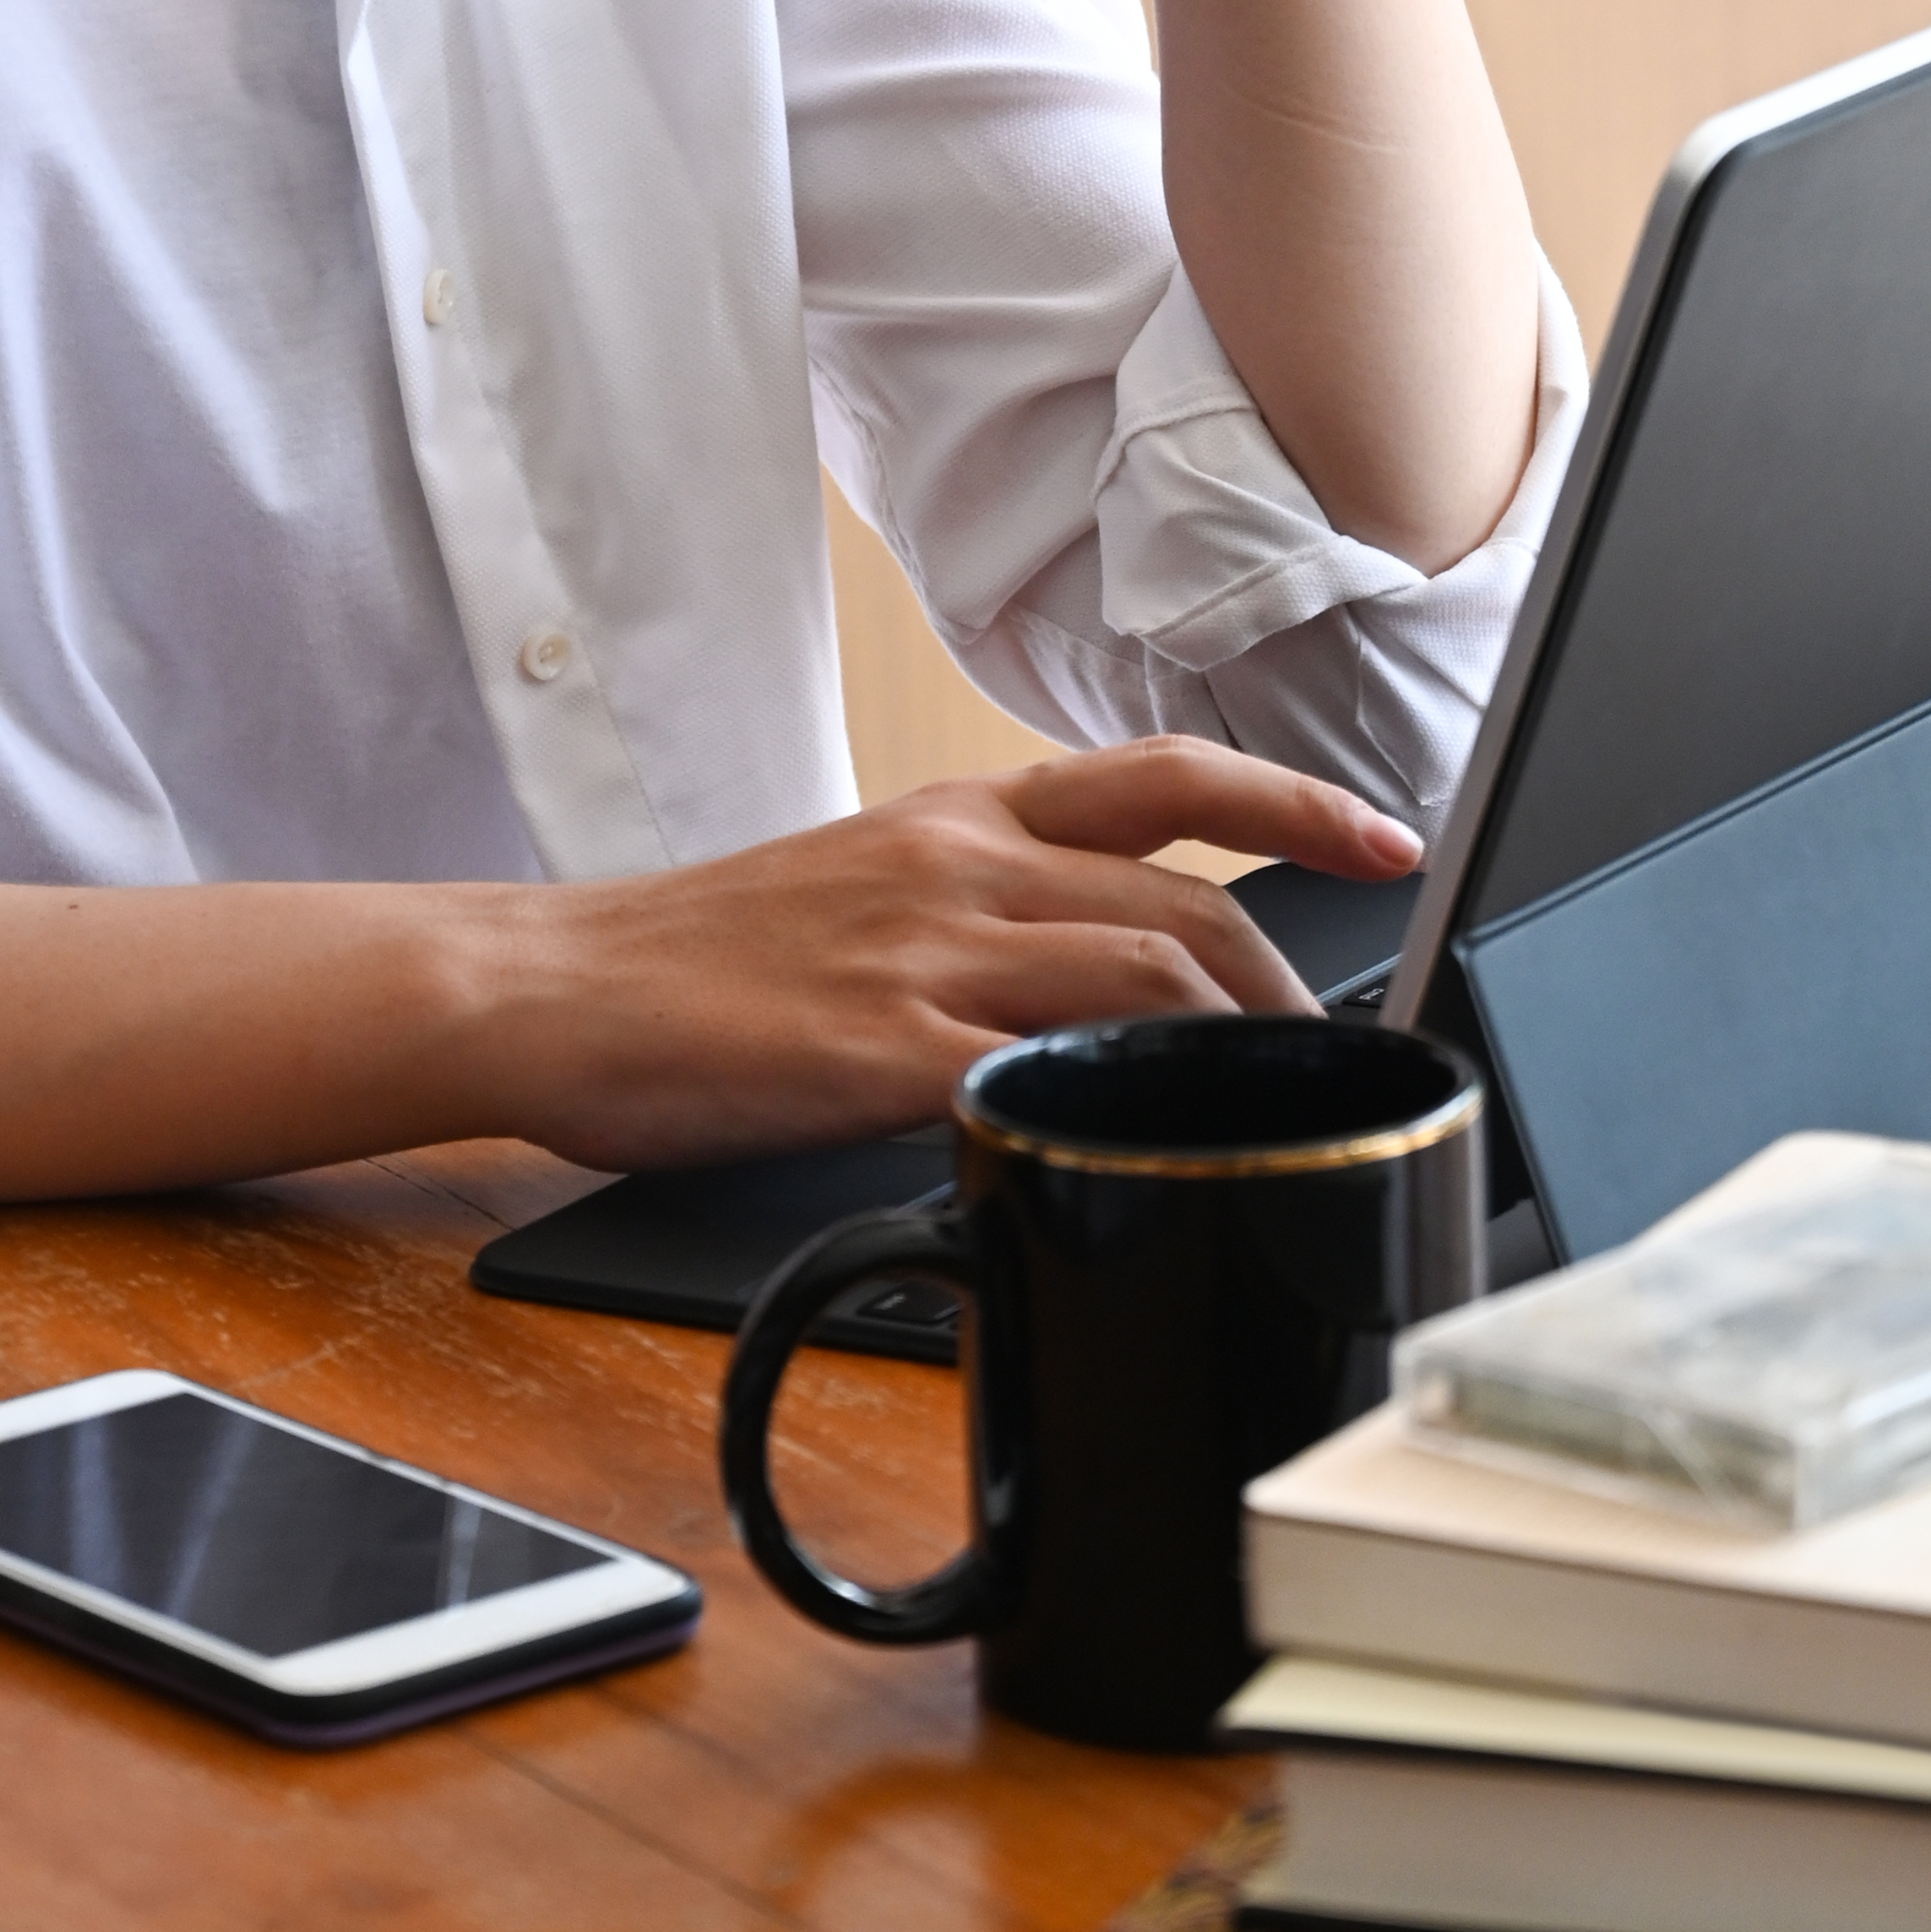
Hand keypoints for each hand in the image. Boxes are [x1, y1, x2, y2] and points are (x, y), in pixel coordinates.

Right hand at [508, 740, 1418, 1168]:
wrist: (545, 985)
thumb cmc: (686, 956)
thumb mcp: (854, 890)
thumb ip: (970, 912)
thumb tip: (1068, 973)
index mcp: (957, 818)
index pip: (1162, 780)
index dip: (1294, 800)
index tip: (1385, 837)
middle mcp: (956, 866)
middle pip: (1185, 901)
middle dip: (1287, 976)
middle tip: (1332, 1041)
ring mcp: (921, 955)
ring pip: (1139, 978)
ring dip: (1227, 1046)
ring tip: (1263, 1106)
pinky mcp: (874, 1050)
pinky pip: (1028, 1075)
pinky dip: (1100, 1112)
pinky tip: (1129, 1151)